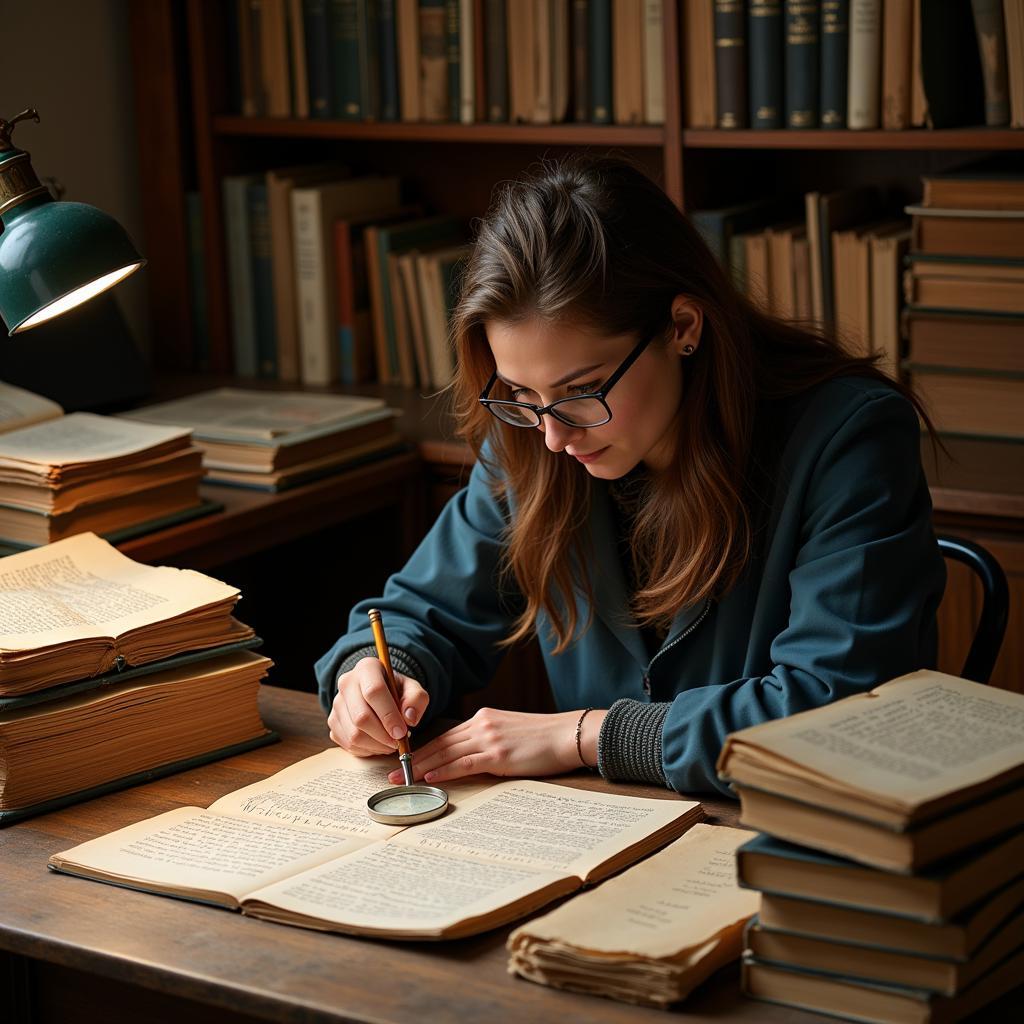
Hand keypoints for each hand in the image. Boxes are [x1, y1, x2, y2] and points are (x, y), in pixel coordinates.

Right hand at [328, 657, 429, 756]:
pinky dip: (367, 750)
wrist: (378, 693)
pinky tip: (378, 743)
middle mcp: (346, 683)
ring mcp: (336, 703)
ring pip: (354, 734)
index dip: (389, 715)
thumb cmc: (396, 690)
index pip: (374, 691)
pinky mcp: (333, 721)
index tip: (401, 732)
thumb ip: (417, 699)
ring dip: (377, 745)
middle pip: (361, 717)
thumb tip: (409, 718)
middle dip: (383, 736)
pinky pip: (348, 744)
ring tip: (390, 743)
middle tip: (398, 741)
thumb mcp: (412, 689)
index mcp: (367, 668)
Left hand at [387, 707, 606, 784]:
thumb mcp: (509, 731)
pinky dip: (444, 771)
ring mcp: (489, 739)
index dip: (422, 748)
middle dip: (414, 758)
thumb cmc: (543, 738)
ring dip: (422, 767)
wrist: (567, 734)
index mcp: (483, 718)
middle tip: (392, 772)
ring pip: (446, 753)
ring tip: (402, 779)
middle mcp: (482, 724)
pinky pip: (464, 763)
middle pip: (440, 743)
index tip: (404, 759)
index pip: (446, 735)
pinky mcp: (498, 755)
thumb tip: (469, 756)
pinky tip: (430, 779)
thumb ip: (488, 739)